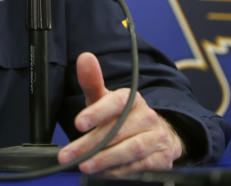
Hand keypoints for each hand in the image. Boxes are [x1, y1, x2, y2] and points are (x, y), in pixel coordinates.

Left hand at [57, 52, 184, 174]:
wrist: (156, 135)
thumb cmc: (123, 116)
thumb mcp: (105, 99)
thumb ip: (92, 81)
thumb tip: (84, 57)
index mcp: (132, 99)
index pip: (116, 102)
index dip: (97, 112)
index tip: (78, 123)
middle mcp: (147, 116)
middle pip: (118, 130)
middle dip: (90, 144)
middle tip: (68, 155)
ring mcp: (156, 138)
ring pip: (130, 150)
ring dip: (105, 160)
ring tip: (84, 166)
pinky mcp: (161, 158)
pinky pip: (140, 166)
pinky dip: (120, 171)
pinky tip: (103, 172)